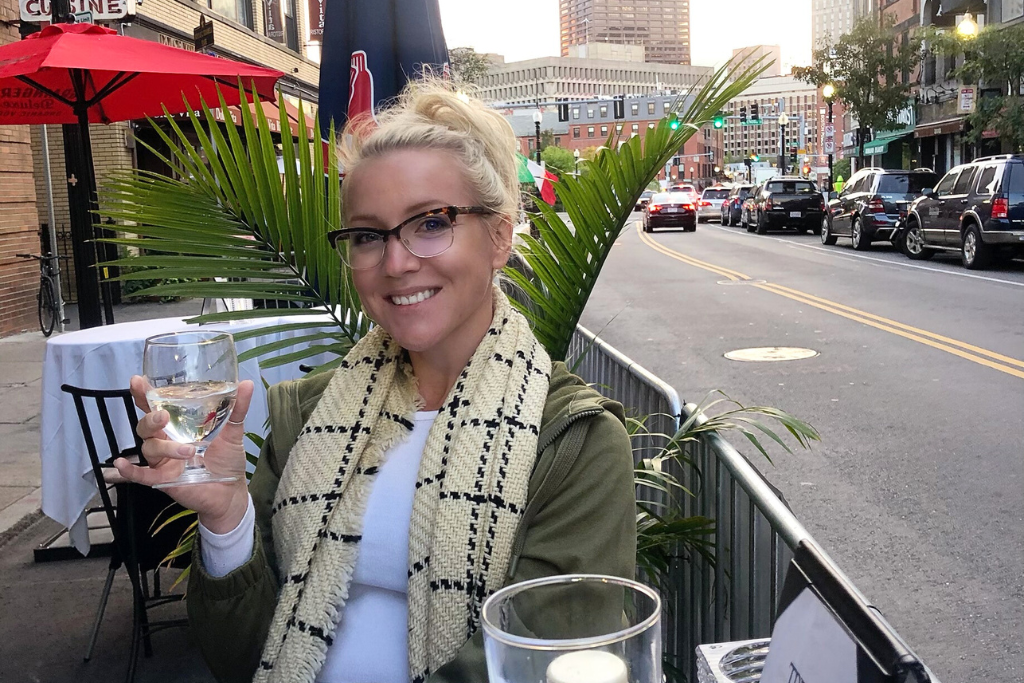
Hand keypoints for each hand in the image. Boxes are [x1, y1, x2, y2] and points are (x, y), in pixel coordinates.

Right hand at [114, 376, 253, 533]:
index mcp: (179, 426)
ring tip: (189, 451)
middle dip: (150, 418)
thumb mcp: (233, 431)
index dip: (144, 394)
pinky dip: (129, 470)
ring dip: (166, 447)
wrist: (232, 491)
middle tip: (164, 416)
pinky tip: (121, 464)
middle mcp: (167, 440)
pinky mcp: (163, 479)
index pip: (156, 407)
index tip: (137, 381)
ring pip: (149, 447)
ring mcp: (163, 461)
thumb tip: (248, 383)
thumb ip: (237, 408)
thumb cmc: (227, 461)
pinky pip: (141, 474)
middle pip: (145, 425)